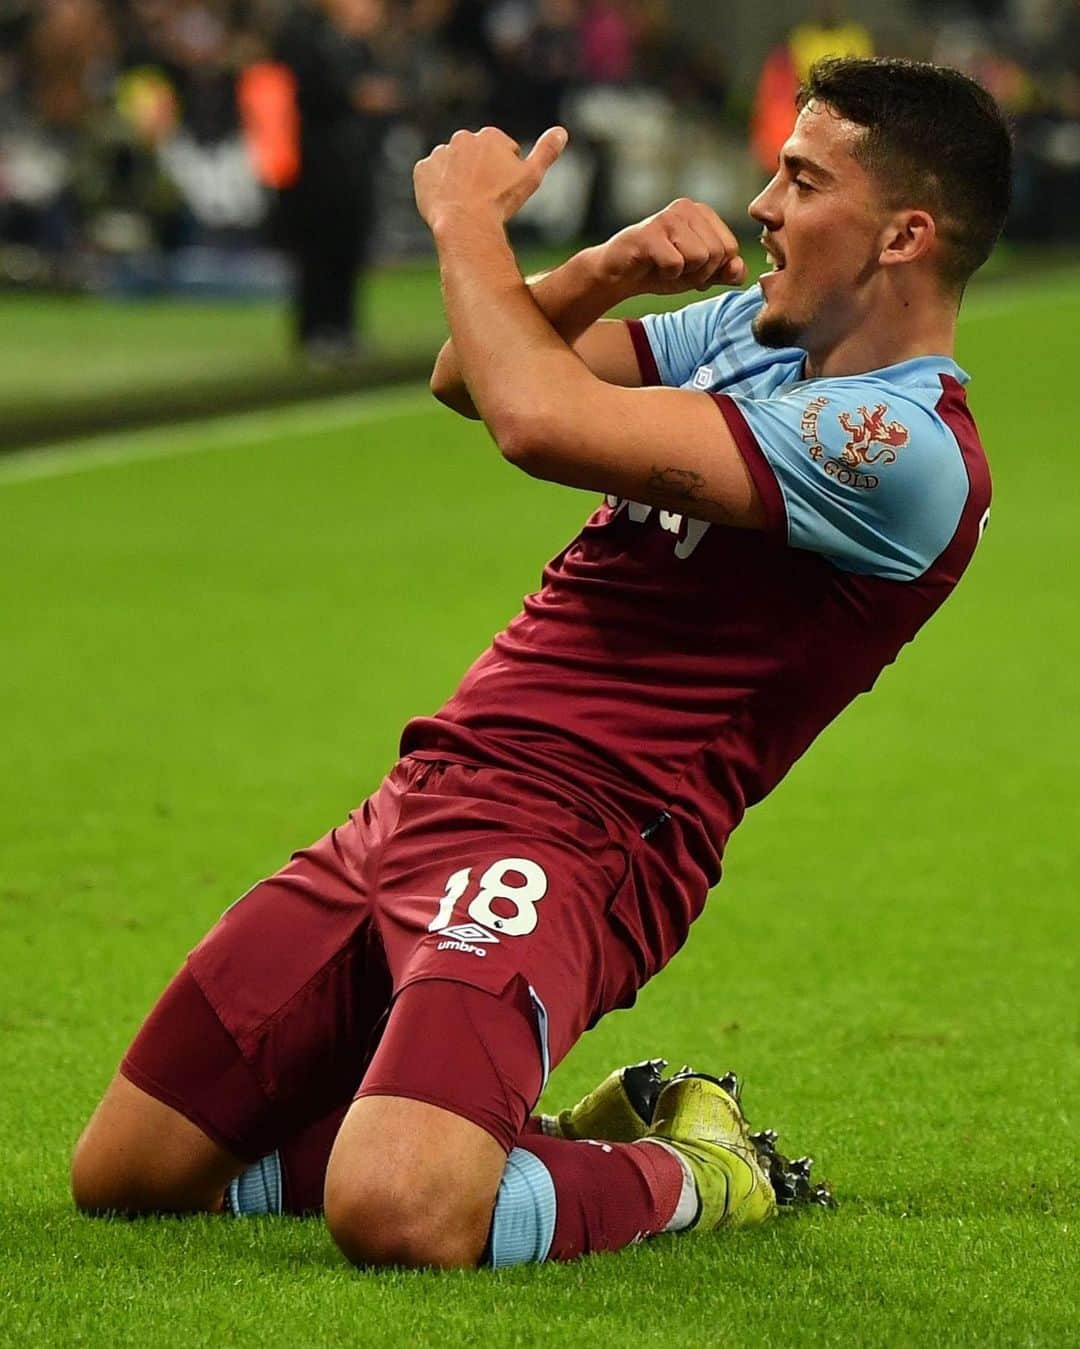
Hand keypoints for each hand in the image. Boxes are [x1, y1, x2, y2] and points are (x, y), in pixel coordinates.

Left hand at [414, 125, 567, 232]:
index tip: (503, 192)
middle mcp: (462, 138)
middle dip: (481, 174)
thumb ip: (546, 151)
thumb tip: (562, 132)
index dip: (506, 175)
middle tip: (485, 199)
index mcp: (489, 136)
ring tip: (466, 204)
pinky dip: (438, 188)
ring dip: (458, 180)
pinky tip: (448, 203)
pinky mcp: (421, 170)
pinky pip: (431, 178)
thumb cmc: (501, 202)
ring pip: (453, 167)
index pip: (502, 152)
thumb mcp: (531, 177)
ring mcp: (440, 153)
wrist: (465, 222)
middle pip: (476, 158)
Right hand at [598, 199, 746, 296]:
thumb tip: (739, 269)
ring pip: (700, 258)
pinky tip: (652, 266)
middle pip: (718, 254)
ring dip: (682, 274)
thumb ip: (725, 272)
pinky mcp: (650, 233)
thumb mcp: (700, 274)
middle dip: (699, 273)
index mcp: (703, 213)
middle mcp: (688, 208)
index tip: (690, 268)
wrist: (619, 275)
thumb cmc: (660, 270)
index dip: (713, 270)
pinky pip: (675, 264)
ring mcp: (668, 217)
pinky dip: (665, 274)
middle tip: (676, 269)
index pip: (730, 249)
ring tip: (664, 265)